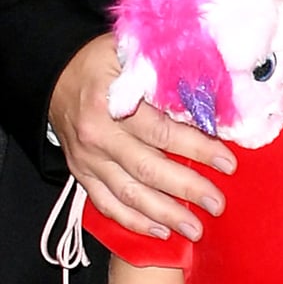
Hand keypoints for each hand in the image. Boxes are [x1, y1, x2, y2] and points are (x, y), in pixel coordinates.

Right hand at [51, 32, 232, 242]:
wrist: (55, 75)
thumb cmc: (103, 62)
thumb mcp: (132, 51)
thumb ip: (167, 70)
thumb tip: (211, 88)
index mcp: (111, 103)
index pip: (161, 131)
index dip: (197, 148)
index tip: (227, 162)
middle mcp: (97, 137)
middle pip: (148, 169)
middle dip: (187, 189)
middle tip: (217, 203)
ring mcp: (87, 160)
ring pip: (128, 194)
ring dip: (164, 214)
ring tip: (195, 229)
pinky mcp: (82, 174)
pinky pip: (106, 205)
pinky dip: (133, 222)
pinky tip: (160, 232)